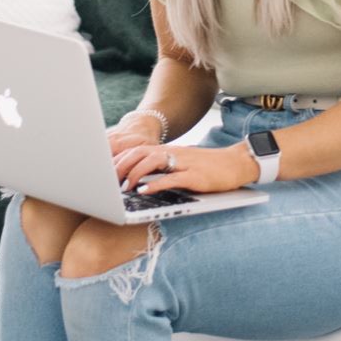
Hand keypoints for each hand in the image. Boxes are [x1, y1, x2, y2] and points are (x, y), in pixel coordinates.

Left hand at [114, 140, 258, 195]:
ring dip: (134, 174)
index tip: (105, 172)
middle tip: (107, 181)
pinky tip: (144, 191)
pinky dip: (154, 184)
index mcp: (169, 150)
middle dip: (120, 165)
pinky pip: (171, 179)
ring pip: (152, 162)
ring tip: (123, 187)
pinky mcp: (195, 176)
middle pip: (139, 152)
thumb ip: (164, 169)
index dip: (119, 159)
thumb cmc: (209, 167)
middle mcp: (173, 153)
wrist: (236, 164)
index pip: (137, 149)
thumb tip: (141, 179)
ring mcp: (184, 163)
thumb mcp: (183, 165)